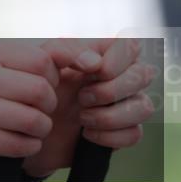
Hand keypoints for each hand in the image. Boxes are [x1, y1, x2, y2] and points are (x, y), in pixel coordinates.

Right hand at [0, 40, 63, 174]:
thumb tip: (95, 61)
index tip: (39, 85)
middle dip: (48, 106)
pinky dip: (28, 147)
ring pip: (35, 120)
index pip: (44, 60)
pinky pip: (23, 145)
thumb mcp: (25, 69)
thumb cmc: (4, 96)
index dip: (52, 78)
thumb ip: (61, 55)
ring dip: (41, 129)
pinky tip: (16, 140)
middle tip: (34, 108)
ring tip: (27, 126)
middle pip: (41, 91)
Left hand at [22, 38, 156, 176]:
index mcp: (105, 54)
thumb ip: (64, 50)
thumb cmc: (42, 85)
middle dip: (110, 90)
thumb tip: (95, 61)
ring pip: (144, 107)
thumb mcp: (44, 62)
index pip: (131, 45)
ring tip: (82, 117)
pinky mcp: (127, 131)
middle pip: (144, 75)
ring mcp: (128, 104)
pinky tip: (87, 133)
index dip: (116, 60)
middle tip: (81, 97)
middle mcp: (123, 76)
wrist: (35, 123)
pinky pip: (135, 133)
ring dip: (110, 115)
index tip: (90, 71)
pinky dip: (109, 136)